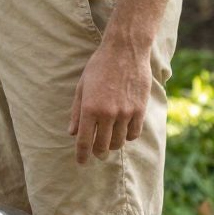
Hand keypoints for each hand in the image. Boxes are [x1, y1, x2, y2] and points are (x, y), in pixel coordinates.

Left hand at [68, 30, 149, 165]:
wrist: (125, 51)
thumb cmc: (99, 67)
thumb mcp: (82, 87)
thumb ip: (77, 112)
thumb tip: (73, 133)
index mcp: (90, 108)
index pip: (85, 141)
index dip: (82, 155)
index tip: (81, 163)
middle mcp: (108, 114)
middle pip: (103, 146)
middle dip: (97, 153)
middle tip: (96, 154)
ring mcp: (126, 113)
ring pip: (119, 142)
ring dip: (112, 145)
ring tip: (108, 142)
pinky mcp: (140, 110)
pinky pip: (134, 133)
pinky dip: (127, 136)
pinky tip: (122, 132)